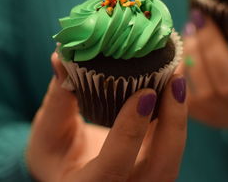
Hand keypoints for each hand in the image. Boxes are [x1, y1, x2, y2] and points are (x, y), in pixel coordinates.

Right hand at [26, 52, 187, 181]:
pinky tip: (174, 87)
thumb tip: (59, 57)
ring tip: (178, 78)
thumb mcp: (48, 131)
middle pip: (160, 168)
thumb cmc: (55, 153)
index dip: (130, 132)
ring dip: (179, 118)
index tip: (145, 93)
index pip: (113, 167)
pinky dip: (176, 117)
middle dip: (173, 123)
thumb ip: (58, 98)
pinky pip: (172, 146)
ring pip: (172, 157)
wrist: (71, 170)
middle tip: (175, 79)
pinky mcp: (155, 168)